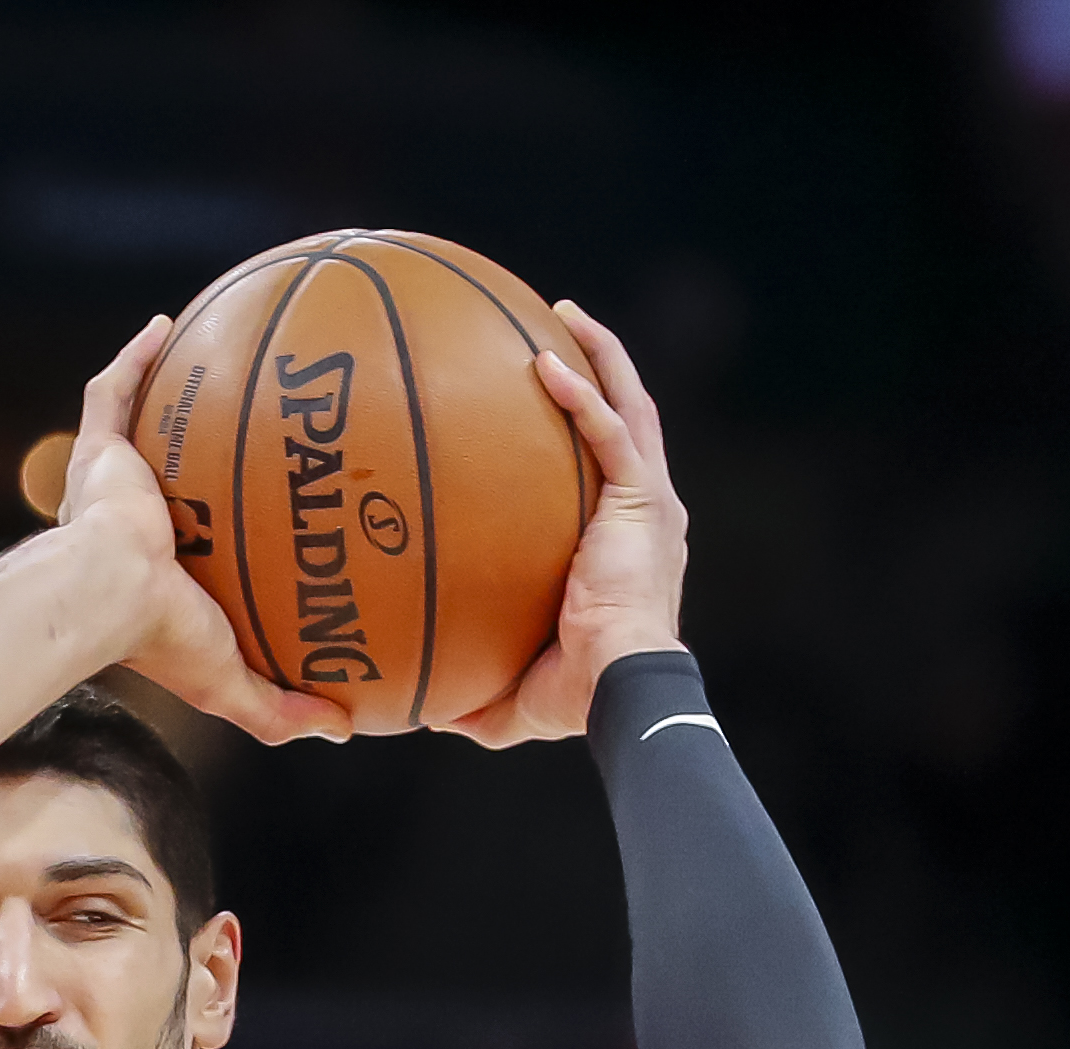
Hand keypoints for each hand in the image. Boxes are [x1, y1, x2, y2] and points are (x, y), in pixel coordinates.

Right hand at [61, 315, 349, 747]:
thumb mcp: (229, 680)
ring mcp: (110, 482)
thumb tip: (342, 727)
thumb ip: (279, 708)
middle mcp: (128, 520)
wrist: (101, 596)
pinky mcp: (96, 452)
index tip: (259, 505)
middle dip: (196, 446)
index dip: (222, 520)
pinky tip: (169, 322)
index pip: (192, 539)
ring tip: (205, 351)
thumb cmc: (157, 638)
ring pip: (137, 425)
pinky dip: (135, 356)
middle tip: (242, 422)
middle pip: (165, 471)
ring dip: (163, 389)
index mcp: (155, 570)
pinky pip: (112, 391)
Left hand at [444, 300, 687, 746]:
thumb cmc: (579, 696)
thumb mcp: (514, 692)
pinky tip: (543, 361)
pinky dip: (581, 394)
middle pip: (624, 419)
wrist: (620, 689)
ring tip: (563, 315)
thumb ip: (474, 691)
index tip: (545, 407)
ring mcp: (648, 502)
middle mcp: (644, 512)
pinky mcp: (643, 500)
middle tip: (555, 334)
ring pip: (629, 406)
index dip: (583, 433)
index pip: (605, 473)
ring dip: (598, 356)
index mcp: (623, 543)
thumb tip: (421, 711)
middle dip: (597, 371)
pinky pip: (609, 431)